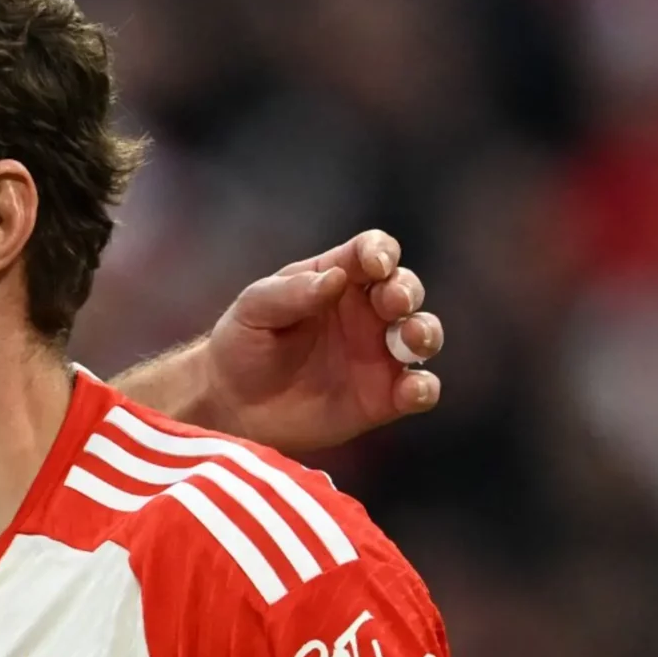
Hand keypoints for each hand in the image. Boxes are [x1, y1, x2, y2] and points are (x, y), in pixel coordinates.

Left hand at [197, 229, 442, 451]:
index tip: (375, 264)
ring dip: (425, 333)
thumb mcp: (254, 309)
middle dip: (406, 290)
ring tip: (412, 340)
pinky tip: (412, 391)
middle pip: (405, 289)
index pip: (372, 252)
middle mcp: (367, 312)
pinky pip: (417, 390)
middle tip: (393, 302)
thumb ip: (291, 292)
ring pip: (422, 335)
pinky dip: (423, 389)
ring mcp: (378, 354)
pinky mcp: (382, 397)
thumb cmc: (242, 344)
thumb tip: (337, 278)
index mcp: (338, 280)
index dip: (380, 251)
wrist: (232, 405)